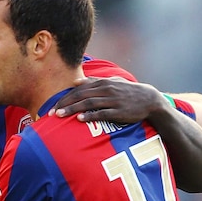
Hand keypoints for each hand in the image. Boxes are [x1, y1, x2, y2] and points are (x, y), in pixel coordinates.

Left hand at [49, 76, 165, 123]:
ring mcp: (113, 101)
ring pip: (89, 104)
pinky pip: (103, 113)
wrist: (149, 100)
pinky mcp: (120, 112)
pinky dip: (91, 115)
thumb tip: (76, 81)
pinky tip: (80, 119)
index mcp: (102, 83)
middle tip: (52, 112)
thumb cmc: (127, 91)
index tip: (52, 106)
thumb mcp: (112, 82)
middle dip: (64, 104)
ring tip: (60, 115)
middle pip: (80, 96)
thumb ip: (94, 81)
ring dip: (73, 109)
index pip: (78, 90)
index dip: (64, 98)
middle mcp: (106, 90)